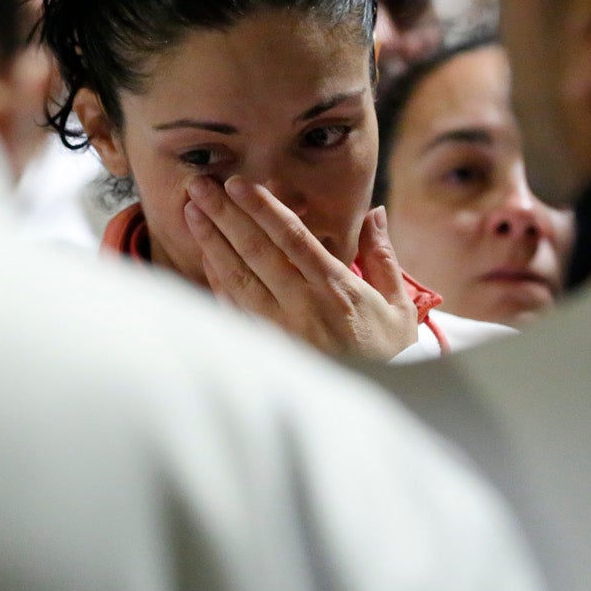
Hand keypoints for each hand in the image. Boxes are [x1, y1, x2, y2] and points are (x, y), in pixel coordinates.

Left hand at [183, 175, 419, 361]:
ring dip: (212, 243)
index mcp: (336, 290)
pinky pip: (235, 309)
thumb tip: (375, 212)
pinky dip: (217, 280)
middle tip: (198, 186)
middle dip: (225, 215)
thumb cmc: (388, 353)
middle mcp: (303, 307)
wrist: (376, 407)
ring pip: (238, 278)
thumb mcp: (398, 305)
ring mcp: (280, 330)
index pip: (292, 239)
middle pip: (256, 252)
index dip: (262, 209)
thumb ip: (382, 255)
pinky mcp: (267, 347)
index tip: (238, 184)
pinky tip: (205, 256)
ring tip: (192, 212)